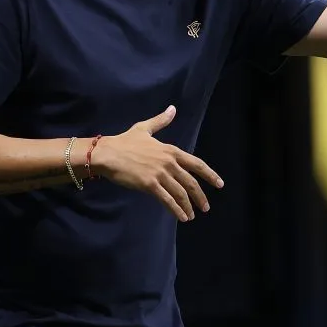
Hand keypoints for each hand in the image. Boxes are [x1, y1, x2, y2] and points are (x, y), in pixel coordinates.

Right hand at [90, 106, 222, 221]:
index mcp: (171, 151)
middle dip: (200, 196)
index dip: (210, 175)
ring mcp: (160, 174)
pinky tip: (182, 217)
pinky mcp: (150, 185)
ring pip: (180, 193)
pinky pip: (167, 200)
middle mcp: (169, 163)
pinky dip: (176, 210)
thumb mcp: (144, 128)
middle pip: (191, 182)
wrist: (107, 153)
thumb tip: (172, 109)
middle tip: (206, 207)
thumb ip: (161, 121)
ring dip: (188, 206)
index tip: (219, 184)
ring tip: (192, 215)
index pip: (197, 164)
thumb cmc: (124, 141)